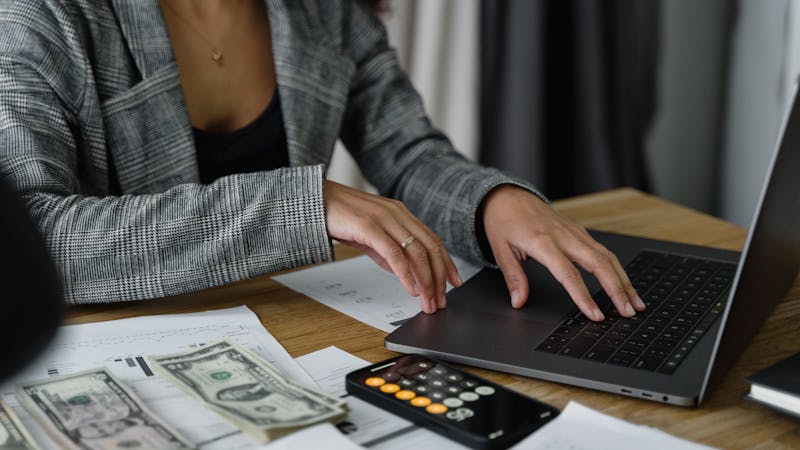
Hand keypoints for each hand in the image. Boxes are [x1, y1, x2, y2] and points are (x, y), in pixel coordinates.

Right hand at [323, 180, 462, 312]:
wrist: (313, 201)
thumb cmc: (340, 216)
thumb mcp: (370, 235)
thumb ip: (388, 251)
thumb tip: (404, 272)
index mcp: (401, 214)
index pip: (432, 239)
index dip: (446, 262)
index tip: (454, 282)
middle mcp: (397, 214)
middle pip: (430, 247)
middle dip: (440, 277)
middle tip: (442, 300)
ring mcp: (384, 219)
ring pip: (416, 252)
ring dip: (426, 280)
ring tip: (428, 301)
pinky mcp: (369, 227)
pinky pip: (394, 253)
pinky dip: (406, 273)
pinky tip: (411, 289)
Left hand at [482, 185, 643, 320]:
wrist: (508, 196)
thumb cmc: (503, 221)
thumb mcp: (500, 250)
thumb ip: (513, 277)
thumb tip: (519, 301)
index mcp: (543, 242)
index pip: (568, 274)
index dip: (583, 296)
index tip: (595, 315)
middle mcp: (564, 236)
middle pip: (599, 264)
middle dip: (617, 289)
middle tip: (628, 312)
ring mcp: (575, 232)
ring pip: (607, 257)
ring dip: (624, 280)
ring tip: (635, 303)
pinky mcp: (580, 231)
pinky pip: (603, 251)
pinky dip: (617, 269)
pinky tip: (624, 283)